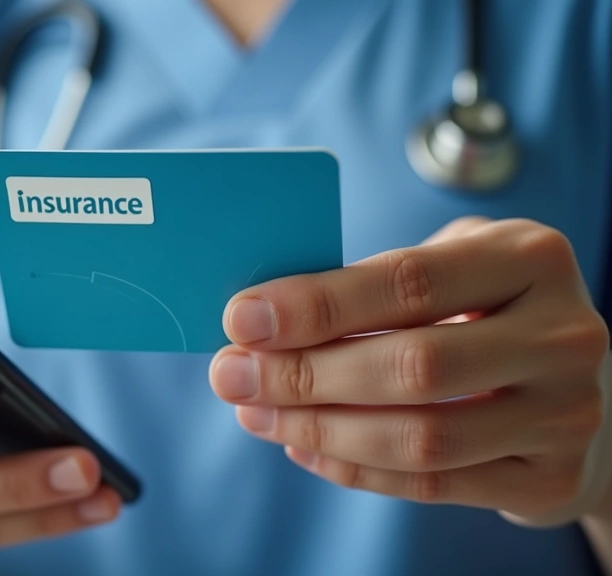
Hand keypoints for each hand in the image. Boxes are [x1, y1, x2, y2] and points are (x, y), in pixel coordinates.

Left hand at [209, 217, 610, 525]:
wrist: (579, 389)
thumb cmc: (485, 312)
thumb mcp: (451, 266)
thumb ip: (372, 282)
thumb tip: (260, 318)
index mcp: (530, 258)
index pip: (407, 282)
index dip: (316, 304)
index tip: (241, 319)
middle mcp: (562, 335)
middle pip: (412, 366)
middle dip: (304, 374)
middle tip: (230, 376)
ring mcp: (566, 414)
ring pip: (420, 437)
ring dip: (318, 429)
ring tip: (255, 413)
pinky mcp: (552, 478)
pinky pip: (432, 485)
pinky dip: (353, 469)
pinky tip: (301, 447)